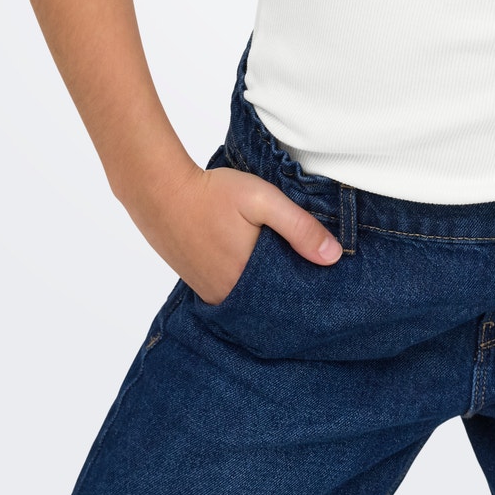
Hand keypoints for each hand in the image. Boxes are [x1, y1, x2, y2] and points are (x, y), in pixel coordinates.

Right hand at [124, 161, 343, 305]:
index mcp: (248, 281)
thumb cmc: (213, 193)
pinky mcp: (200, 285)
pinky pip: (233, 295)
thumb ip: (299, 227)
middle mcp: (228, 297)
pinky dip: (248, 285)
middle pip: (271, 303)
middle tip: (310, 273)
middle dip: (290, 292)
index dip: (309, 291)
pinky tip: (256, 266)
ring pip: (252, 300)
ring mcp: (211, 293)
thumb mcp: (263, 200)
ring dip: (268, 288)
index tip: (328, 282)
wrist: (160, 191)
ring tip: (286, 268)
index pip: (290, 300)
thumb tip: (333, 257)